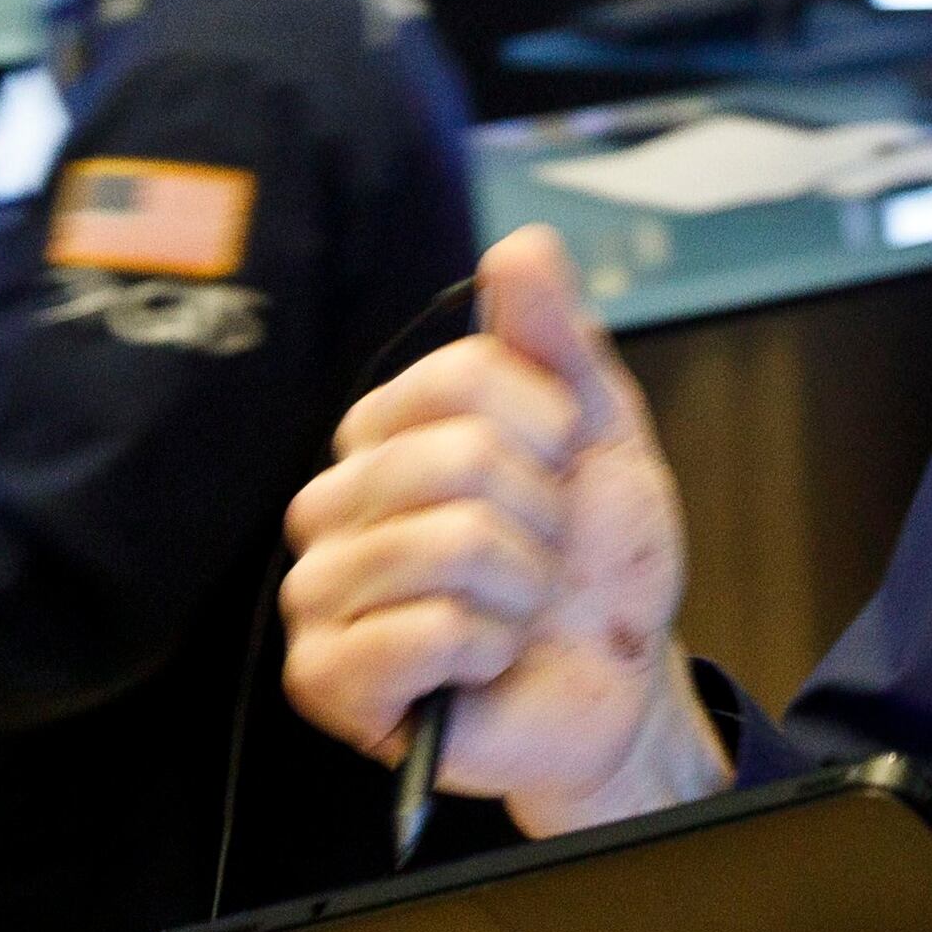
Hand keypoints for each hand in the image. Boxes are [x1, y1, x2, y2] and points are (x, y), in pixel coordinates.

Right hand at [282, 225, 721, 836]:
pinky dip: (488, 650)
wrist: (614, 685)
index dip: (550, 431)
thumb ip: (555, 341)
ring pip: (449, 544)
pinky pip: (428, 631)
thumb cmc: (595, 565)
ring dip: (522, 590)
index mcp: (382, 435)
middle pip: (462, 457)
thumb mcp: (598, 437)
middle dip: (542, 519)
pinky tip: (482, 665)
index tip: (559, 480)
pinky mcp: (325, 679)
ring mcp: (318, 593)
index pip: (470, 377)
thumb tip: (521, 246)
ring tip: (514, 614)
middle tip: (540, 562)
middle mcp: (331, 504)